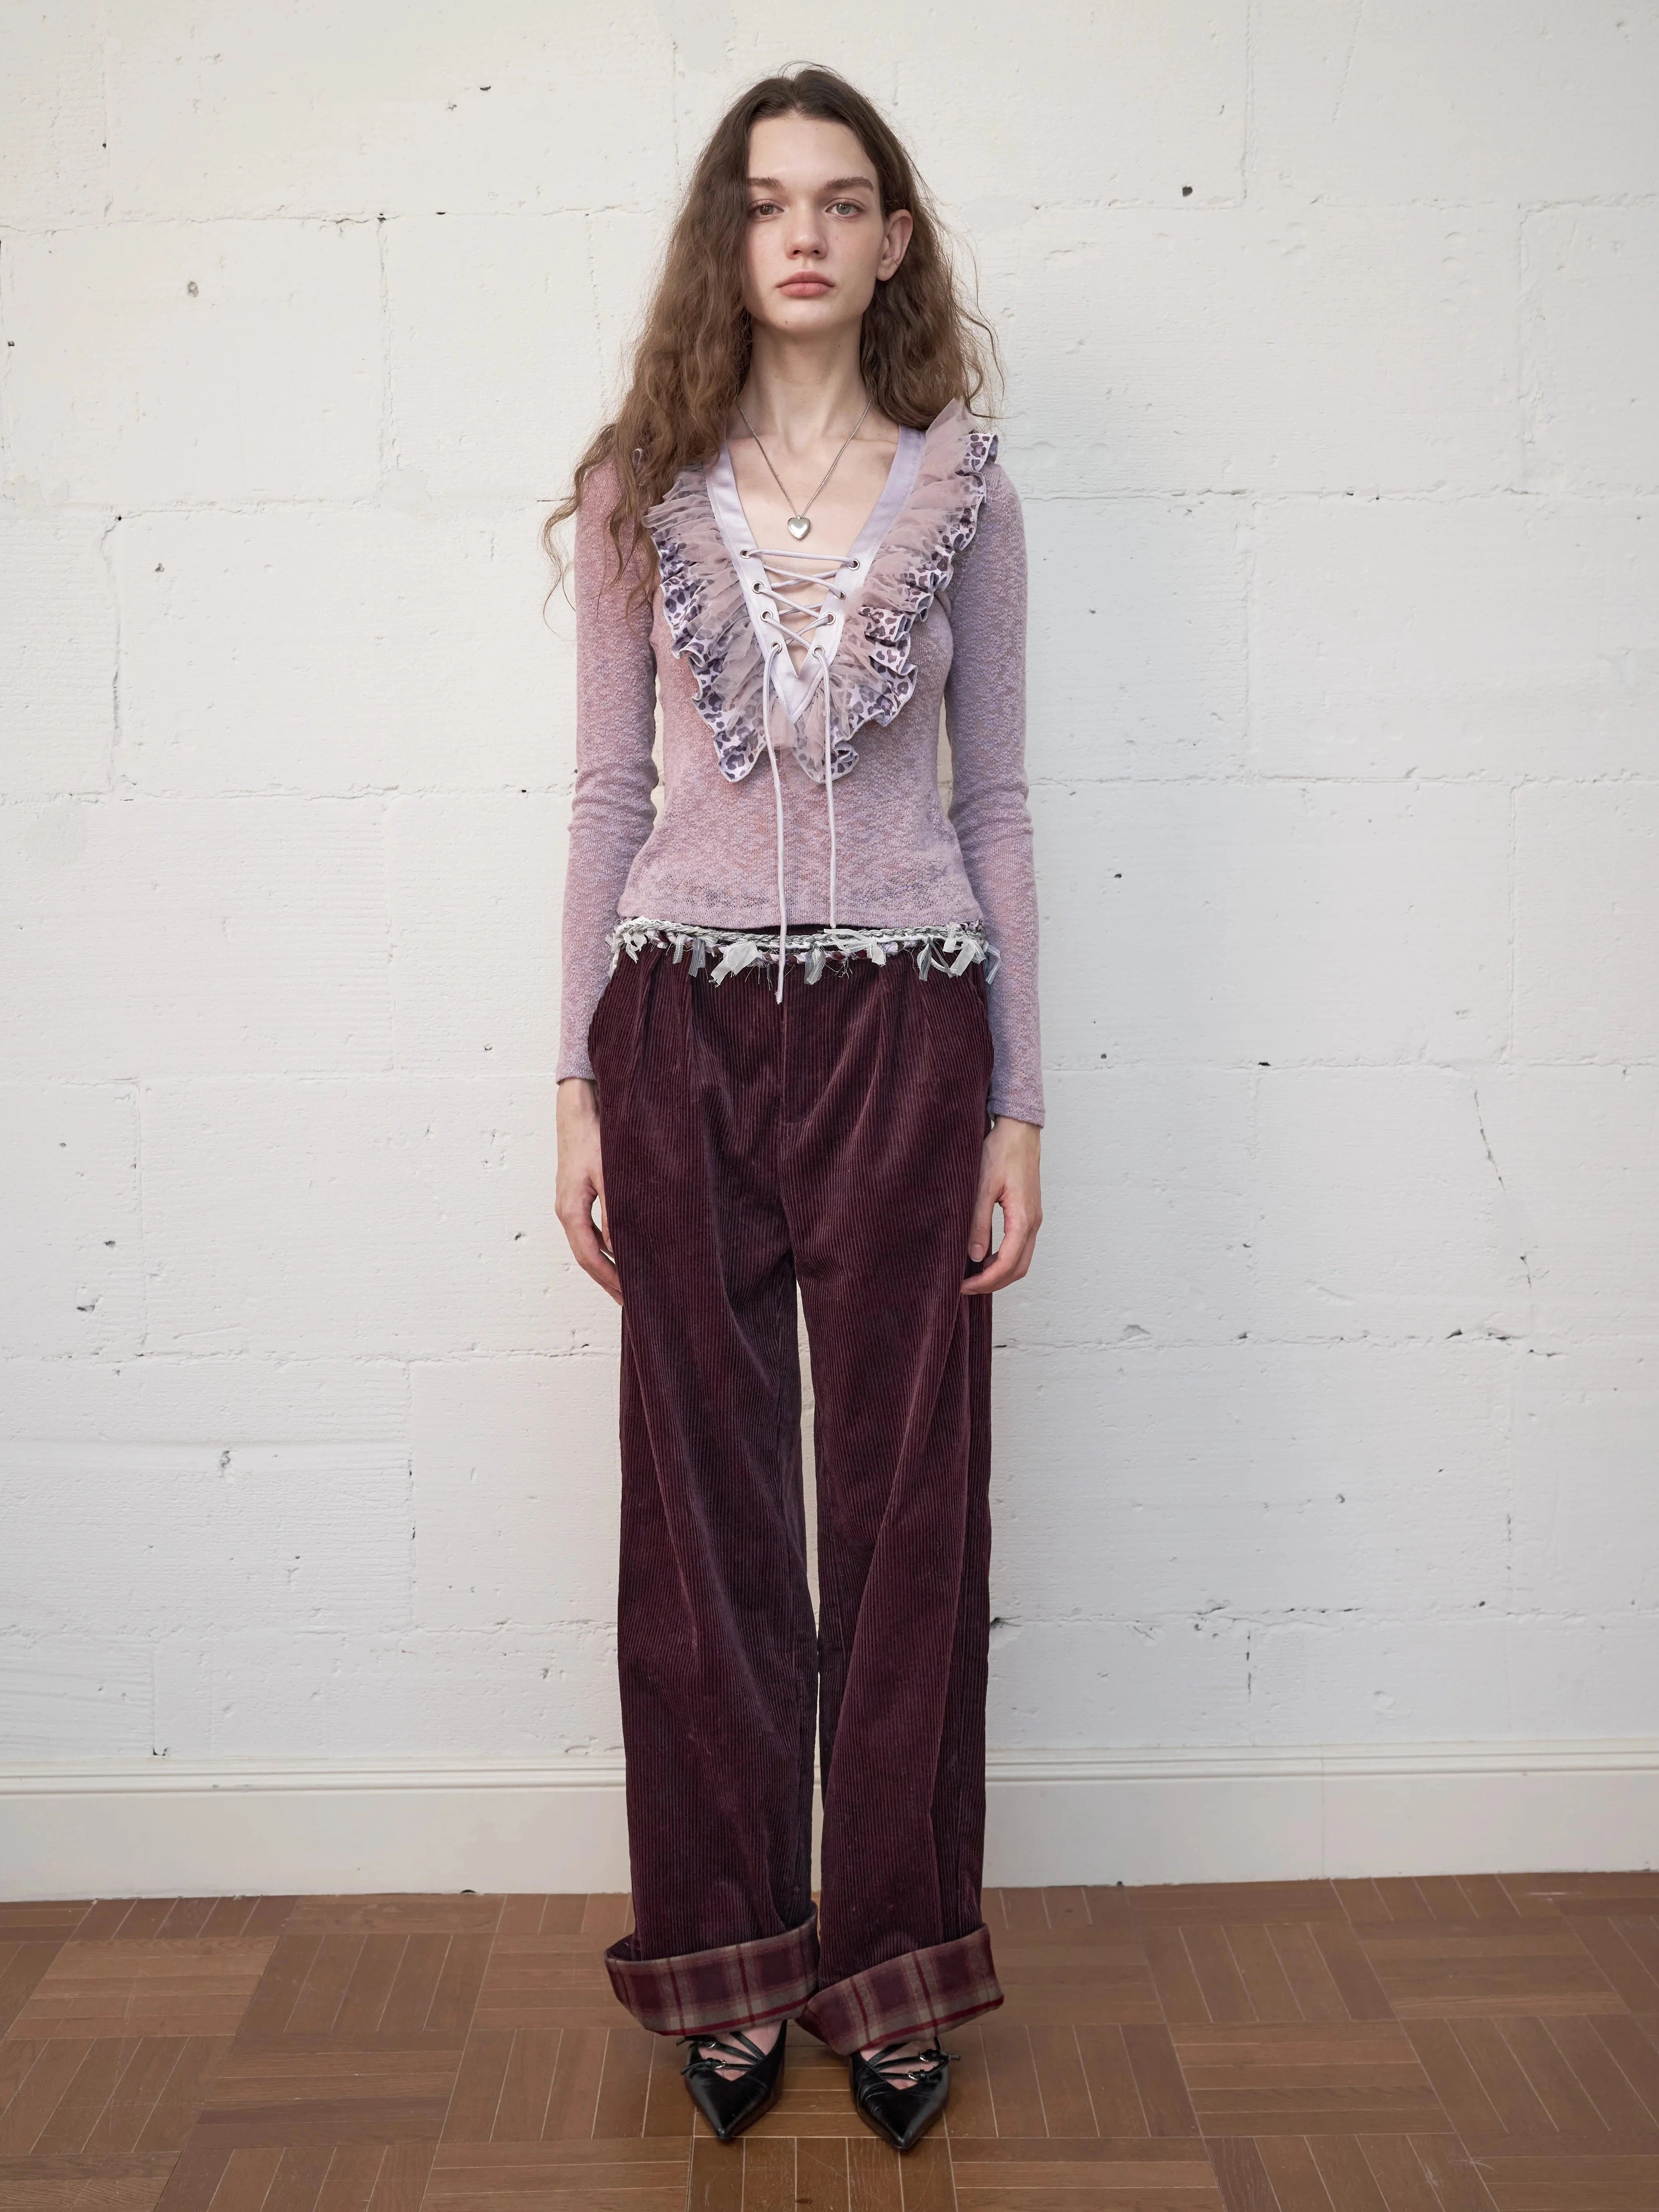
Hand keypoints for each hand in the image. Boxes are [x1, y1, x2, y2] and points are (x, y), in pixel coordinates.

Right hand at [556, 1077, 620, 1303]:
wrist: (578, 1113)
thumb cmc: (594, 1138)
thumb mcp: (610, 1175)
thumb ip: (615, 1212)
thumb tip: (621, 1246)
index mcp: (571, 1211)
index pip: (591, 1257)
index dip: (611, 1279)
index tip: (630, 1297)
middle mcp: (566, 1213)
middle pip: (587, 1258)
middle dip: (608, 1281)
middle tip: (631, 1303)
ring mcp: (569, 1206)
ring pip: (587, 1247)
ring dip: (606, 1267)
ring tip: (627, 1286)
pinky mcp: (577, 1199)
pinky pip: (589, 1234)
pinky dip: (604, 1249)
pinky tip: (620, 1254)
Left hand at [963, 1115, 1040, 1294]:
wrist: (1019, 1130)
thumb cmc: (1001, 1152)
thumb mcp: (983, 1187)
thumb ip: (979, 1222)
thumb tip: (974, 1256)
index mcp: (1023, 1218)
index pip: (1007, 1264)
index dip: (985, 1281)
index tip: (962, 1286)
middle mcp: (1033, 1223)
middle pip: (1018, 1269)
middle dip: (992, 1283)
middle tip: (964, 1286)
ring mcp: (1033, 1219)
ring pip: (1021, 1260)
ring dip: (998, 1273)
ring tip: (971, 1275)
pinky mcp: (1028, 1214)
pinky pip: (1020, 1247)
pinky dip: (1003, 1260)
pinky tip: (984, 1257)